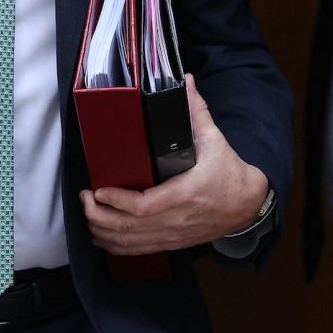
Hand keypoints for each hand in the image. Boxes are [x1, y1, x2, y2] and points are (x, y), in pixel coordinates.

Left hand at [80, 74, 268, 254]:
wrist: (248, 205)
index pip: (143, 206)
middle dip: (99, 216)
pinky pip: (139, 251)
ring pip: (130, 243)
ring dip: (103, 231)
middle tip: (85, 198)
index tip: (98, 190)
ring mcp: (173, 235)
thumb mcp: (215, 140)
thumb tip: (185, 81)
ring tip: (88, 213)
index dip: (116, 201)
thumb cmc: (230, 173)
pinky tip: (101, 235)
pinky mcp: (172, 242)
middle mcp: (176, 220)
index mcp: (185, 195)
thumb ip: (196, 111)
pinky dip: (116, 245)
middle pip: (129, 229)